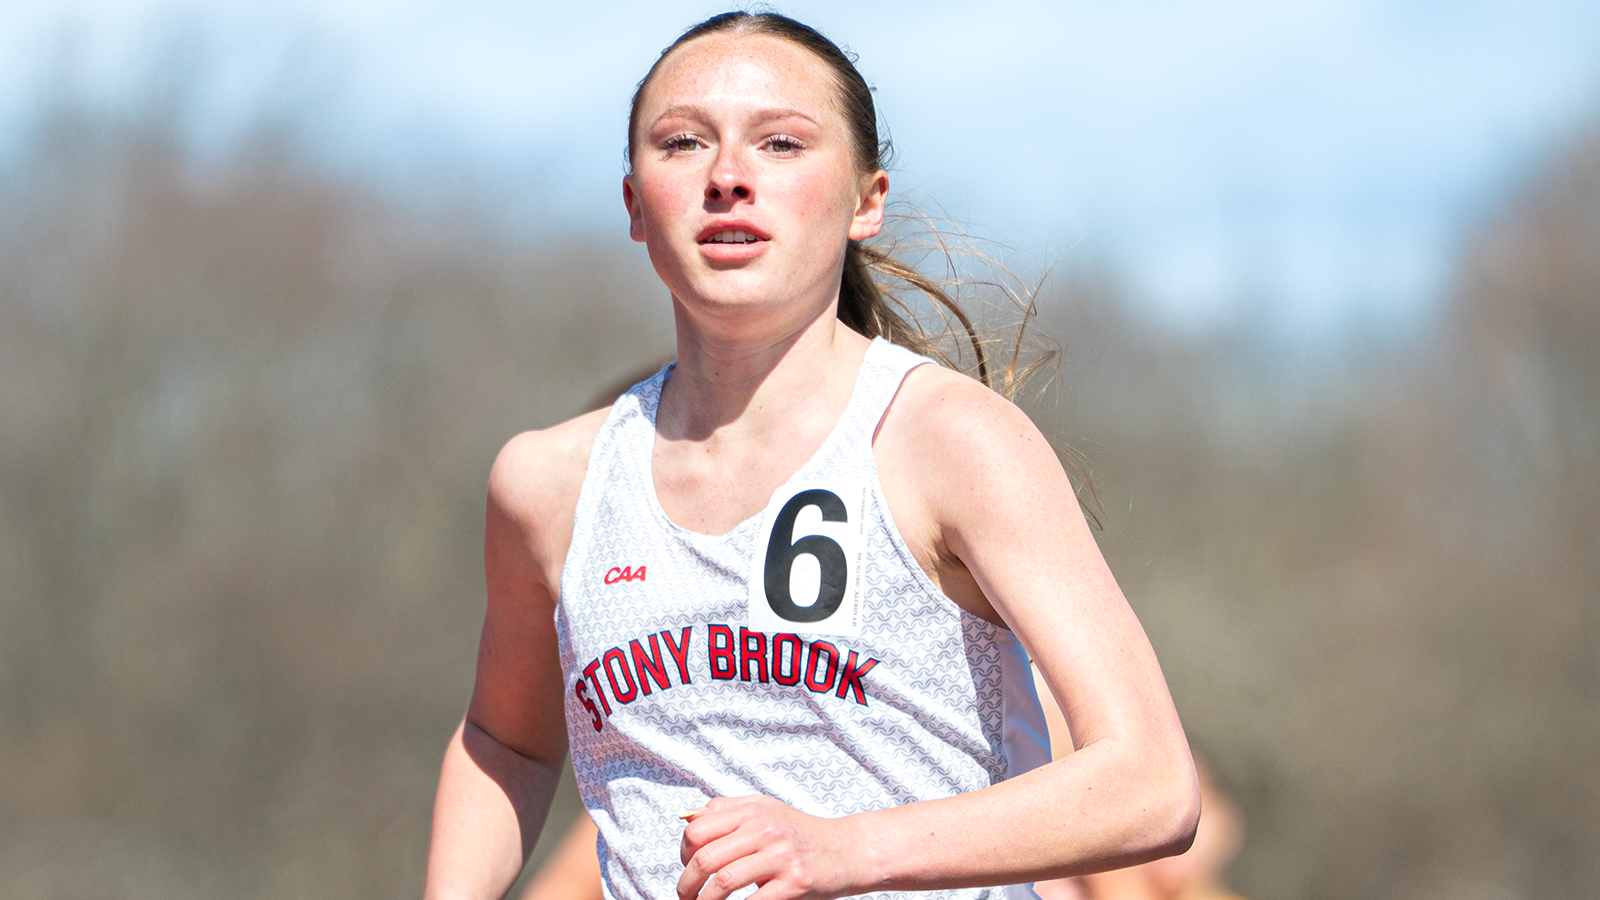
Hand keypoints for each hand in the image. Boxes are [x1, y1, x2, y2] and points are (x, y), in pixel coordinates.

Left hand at [677, 796, 863, 899]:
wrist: (846, 850)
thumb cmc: (798, 834)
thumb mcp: (764, 811)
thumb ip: (726, 812)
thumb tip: (687, 820)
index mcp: (752, 811)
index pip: (697, 830)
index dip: (683, 854)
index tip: (688, 869)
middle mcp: (765, 829)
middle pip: (705, 858)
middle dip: (687, 885)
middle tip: (686, 896)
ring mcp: (780, 856)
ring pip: (723, 881)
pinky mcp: (794, 883)